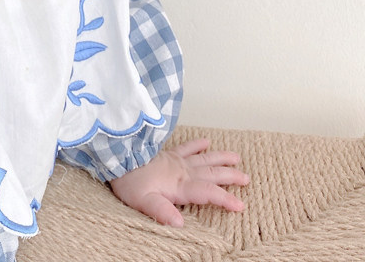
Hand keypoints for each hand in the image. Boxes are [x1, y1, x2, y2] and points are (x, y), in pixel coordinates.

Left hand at [109, 138, 248, 226]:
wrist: (118, 157)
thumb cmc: (129, 182)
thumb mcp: (144, 202)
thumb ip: (162, 212)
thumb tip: (179, 224)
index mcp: (180, 185)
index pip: (208, 193)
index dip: (225, 199)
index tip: (241, 205)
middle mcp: (182, 171)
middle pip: (211, 173)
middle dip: (230, 176)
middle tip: (246, 178)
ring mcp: (176, 160)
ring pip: (204, 158)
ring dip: (220, 158)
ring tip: (236, 157)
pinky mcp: (167, 153)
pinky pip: (186, 147)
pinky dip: (197, 144)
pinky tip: (206, 141)